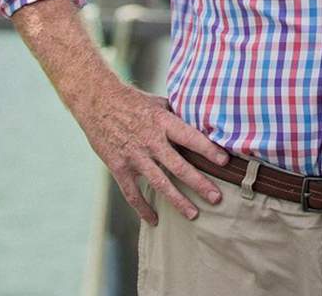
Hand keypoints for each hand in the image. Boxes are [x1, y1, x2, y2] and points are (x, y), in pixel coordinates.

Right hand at [75, 79, 230, 225]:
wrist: (97, 101)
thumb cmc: (132, 101)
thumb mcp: (158, 103)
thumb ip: (177, 116)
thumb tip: (203, 123)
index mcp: (162, 121)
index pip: (190, 137)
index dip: (208, 149)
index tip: (224, 161)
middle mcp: (150, 140)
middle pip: (178, 166)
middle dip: (199, 183)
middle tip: (216, 198)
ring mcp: (134, 156)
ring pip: (159, 183)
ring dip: (177, 200)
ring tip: (193, 214)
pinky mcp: (119, 167)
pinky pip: (132, 193)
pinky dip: (142, 208)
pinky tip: (154, 220)